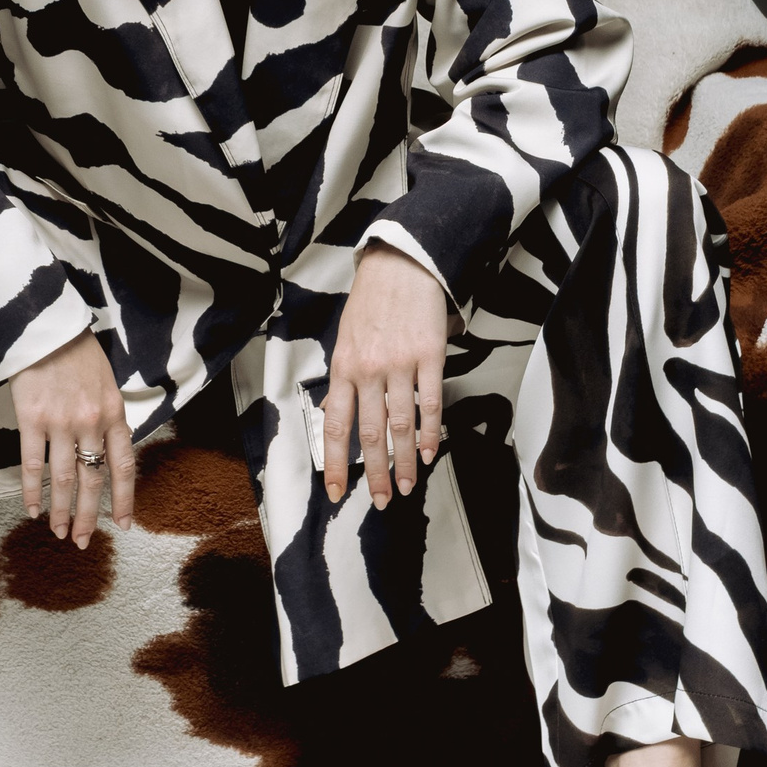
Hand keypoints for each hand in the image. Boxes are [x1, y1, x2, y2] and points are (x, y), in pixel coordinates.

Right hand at [11, 329, 134, 544]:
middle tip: (83, 541)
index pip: (123, 465)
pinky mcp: (32, 419)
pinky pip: (32, 464)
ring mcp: (61, 423)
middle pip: (93, 480)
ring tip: (60, 533)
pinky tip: (33, 509)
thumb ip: (107, 416)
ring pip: (64, 478)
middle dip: (89, 515)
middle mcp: (91, 423)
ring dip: (62, 511)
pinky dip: (32, 490)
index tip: (124, 524)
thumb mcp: (105, 382)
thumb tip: (104, 449)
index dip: (124, 498)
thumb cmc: (76, 352)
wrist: (46, 327)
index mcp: (114, 413)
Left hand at [322, 243, 448, 508]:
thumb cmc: (371, 303)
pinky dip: (431, 432)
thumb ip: (342, 379)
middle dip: (376, 473)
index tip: (338, 492)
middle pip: (371, 434)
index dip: (336, 463)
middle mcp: (368, 370)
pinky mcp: (430, 356)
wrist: (401, 265)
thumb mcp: (344, 339)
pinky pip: (430, 403)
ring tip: (409, 486)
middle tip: (383, 500)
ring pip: (402, 424)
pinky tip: (431, 451)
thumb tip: (335, 412)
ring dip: (406, 461)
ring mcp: (400, 364)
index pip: (336, 426)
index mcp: (343, 368)